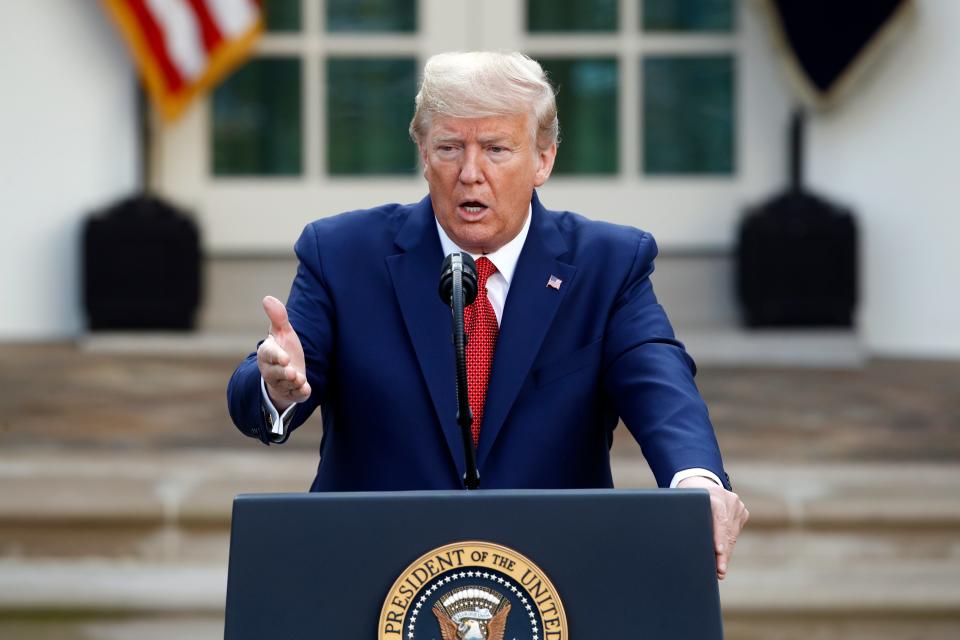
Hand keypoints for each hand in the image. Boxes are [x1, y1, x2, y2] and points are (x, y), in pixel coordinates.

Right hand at [257, 295, 310, 411]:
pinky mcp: (292, 393)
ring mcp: (281, 383)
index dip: (276, 356)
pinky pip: (295, 395)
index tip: (285, 357)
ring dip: (292, 383)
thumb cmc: (284, 348)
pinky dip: (300, 393)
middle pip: (274, 373)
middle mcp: (271, 370)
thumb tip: (267, 298)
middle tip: (293, 372)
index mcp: (267, 353)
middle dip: (284, 373)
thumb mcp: (282, 332)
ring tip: (300, 379)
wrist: (288, 371)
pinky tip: (305, 390)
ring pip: (284, 385)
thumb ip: (278, 317)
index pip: (268, 354)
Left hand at [677, 476, 748, 579]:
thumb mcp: (684, 503)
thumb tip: (683, 545)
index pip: (719, 519)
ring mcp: (737, 505)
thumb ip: (688, 518)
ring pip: (732, 535)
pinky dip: (728, 545)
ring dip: (726, 553)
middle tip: (719, 571)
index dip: (719, 537)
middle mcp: (729, 499)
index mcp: (713, 494)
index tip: (719, 551)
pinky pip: (735, 532)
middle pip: (727, 531)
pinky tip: (723, 557)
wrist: (699, 482)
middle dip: (723, 553)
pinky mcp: (742, 511)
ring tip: (720, 570)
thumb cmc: (687, 496)